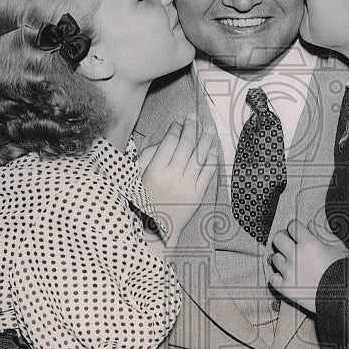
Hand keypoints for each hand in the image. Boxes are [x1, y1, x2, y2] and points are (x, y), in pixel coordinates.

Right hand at [138, 113, 216, 244]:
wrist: (153, 230)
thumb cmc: (141, 202)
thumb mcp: (135, 178)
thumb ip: (148, 157)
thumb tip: (163, 140)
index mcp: (155, 170)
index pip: (169, 142)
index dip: (175, 128)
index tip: (179, 121)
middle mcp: (173, 175)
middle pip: (185, 145)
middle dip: (190, 128)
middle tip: (194, 117)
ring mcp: (187, 185)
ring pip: (199, 157)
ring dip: (205, 140)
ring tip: (208, 128)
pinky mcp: (197, 195)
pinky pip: (207, 174)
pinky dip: (211, 160)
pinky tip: (213, 150)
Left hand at [269, 216, 348, 313]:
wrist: (346, 295)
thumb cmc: (345, 271)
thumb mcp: (338, 246)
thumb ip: (322, 232)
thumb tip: (309, 224)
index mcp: (309, 243)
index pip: (292, 226)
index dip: (295, 228)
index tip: (297, 231)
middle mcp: (296, 256)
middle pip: (278, 238)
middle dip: (284, 239)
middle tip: (289, 243)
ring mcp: (289, 273)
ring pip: (275, 258)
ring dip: (283, 259)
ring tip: (293, 264)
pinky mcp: (286, 288)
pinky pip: (272, 278)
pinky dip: (278, 277)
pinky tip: (287, 276)